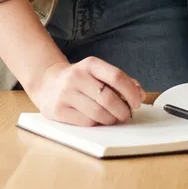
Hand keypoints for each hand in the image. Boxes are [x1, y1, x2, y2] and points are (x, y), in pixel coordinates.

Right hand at [29, 57, 145, 126]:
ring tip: (112, 118)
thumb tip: (140, 94)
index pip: (117, 77)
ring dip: (111, 119)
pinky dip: (97, 124)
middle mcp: (77, 77)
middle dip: (122, 110)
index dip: (131, 92)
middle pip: (109, 98)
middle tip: (126, 115)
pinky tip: (97, 120)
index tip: (137, 102)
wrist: (47, 83)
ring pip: (99, 113)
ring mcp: (66, 94)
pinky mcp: (59, 110)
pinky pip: (86, 122)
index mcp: (90, 64)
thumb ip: (120, 82)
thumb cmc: (79, 80)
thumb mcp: (98, 73)